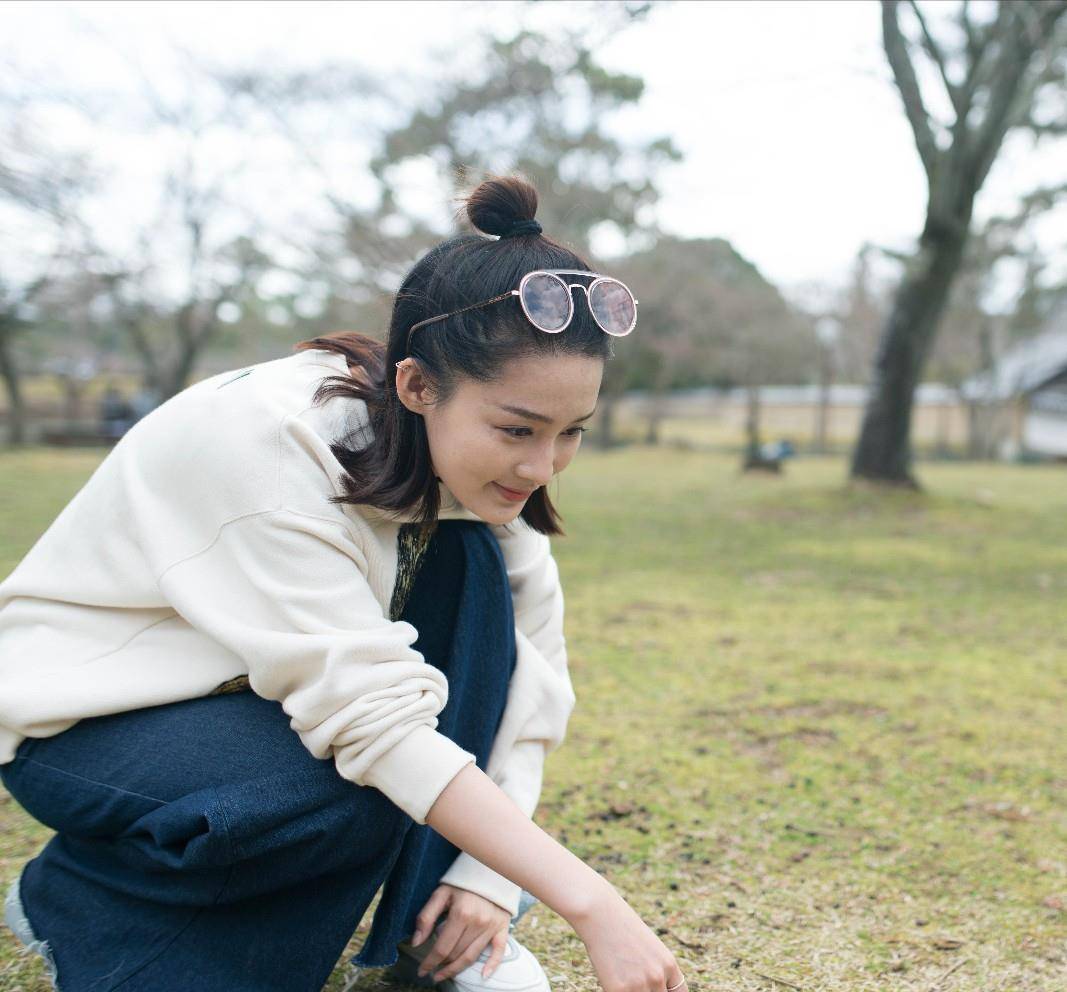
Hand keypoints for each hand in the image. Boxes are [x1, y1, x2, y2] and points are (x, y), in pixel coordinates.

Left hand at [411, 884, 512, 982]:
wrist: (489, 868)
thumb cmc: (462, 880)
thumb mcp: (440, 893)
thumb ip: (426, 917)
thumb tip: (416, 942)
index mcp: (461, 913)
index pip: (442, 947)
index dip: (430, 962)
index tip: (421, 971)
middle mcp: (478, 922)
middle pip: (456, 954)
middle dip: (441, 965)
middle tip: (431, 970)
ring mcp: (491, 926)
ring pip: (472, 956)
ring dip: (456, 969)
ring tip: (444, 974)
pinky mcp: (502, 927)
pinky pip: (499, 951)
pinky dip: (492, 965)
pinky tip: (482, 976)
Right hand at [571, 887, 686, 991]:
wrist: (599, 914)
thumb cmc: (622, 928)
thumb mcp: (649, 946)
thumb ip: (657, 969)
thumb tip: (656, 987)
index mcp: (669, 964)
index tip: (658, 989)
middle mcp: (658, 977)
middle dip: (648, 991)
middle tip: (635, 977)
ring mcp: (639, 985)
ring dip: (632, 991)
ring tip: (623, 974)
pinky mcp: (619, 990)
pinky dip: (615, 990)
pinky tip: (611, 978)